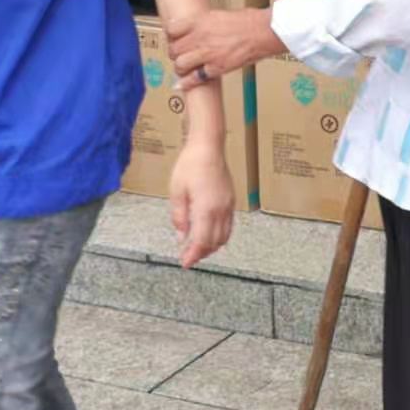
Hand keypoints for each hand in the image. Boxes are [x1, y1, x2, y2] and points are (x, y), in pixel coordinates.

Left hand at [168, 8, 280, 91]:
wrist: (263, 31)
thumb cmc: (249, 21)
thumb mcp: (220, 15)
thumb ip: (206, 23)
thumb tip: (200, 29)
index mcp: (200, 21)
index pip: (172, 29)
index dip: (171, 36)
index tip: (173, 39)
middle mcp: (200, 37)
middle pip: (174, 49)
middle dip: (175, 53)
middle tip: (179, 55)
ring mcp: (207, 54)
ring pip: (180, 64)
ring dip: (180, 68)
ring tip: (184, 68)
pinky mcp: (216, 68)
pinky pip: (195, 79)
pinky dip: (187, 84)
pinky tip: (181, 85)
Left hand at [168, 143, 233, 268]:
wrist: (208, 147)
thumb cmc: (190, 165)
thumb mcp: (177, 191)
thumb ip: (180, 217)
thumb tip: (181, 237)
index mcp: (206, 209)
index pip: (201, 241)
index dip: (193, 255)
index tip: (185, 263)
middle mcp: (221, 210)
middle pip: (214, 242)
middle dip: (201, 253)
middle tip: (188, 257)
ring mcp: (228, 206)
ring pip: (224, 236)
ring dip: (212, 246)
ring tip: (198, 249)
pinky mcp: (231, 200)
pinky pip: (228, 226)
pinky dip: (219, 236)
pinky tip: (209, 235)